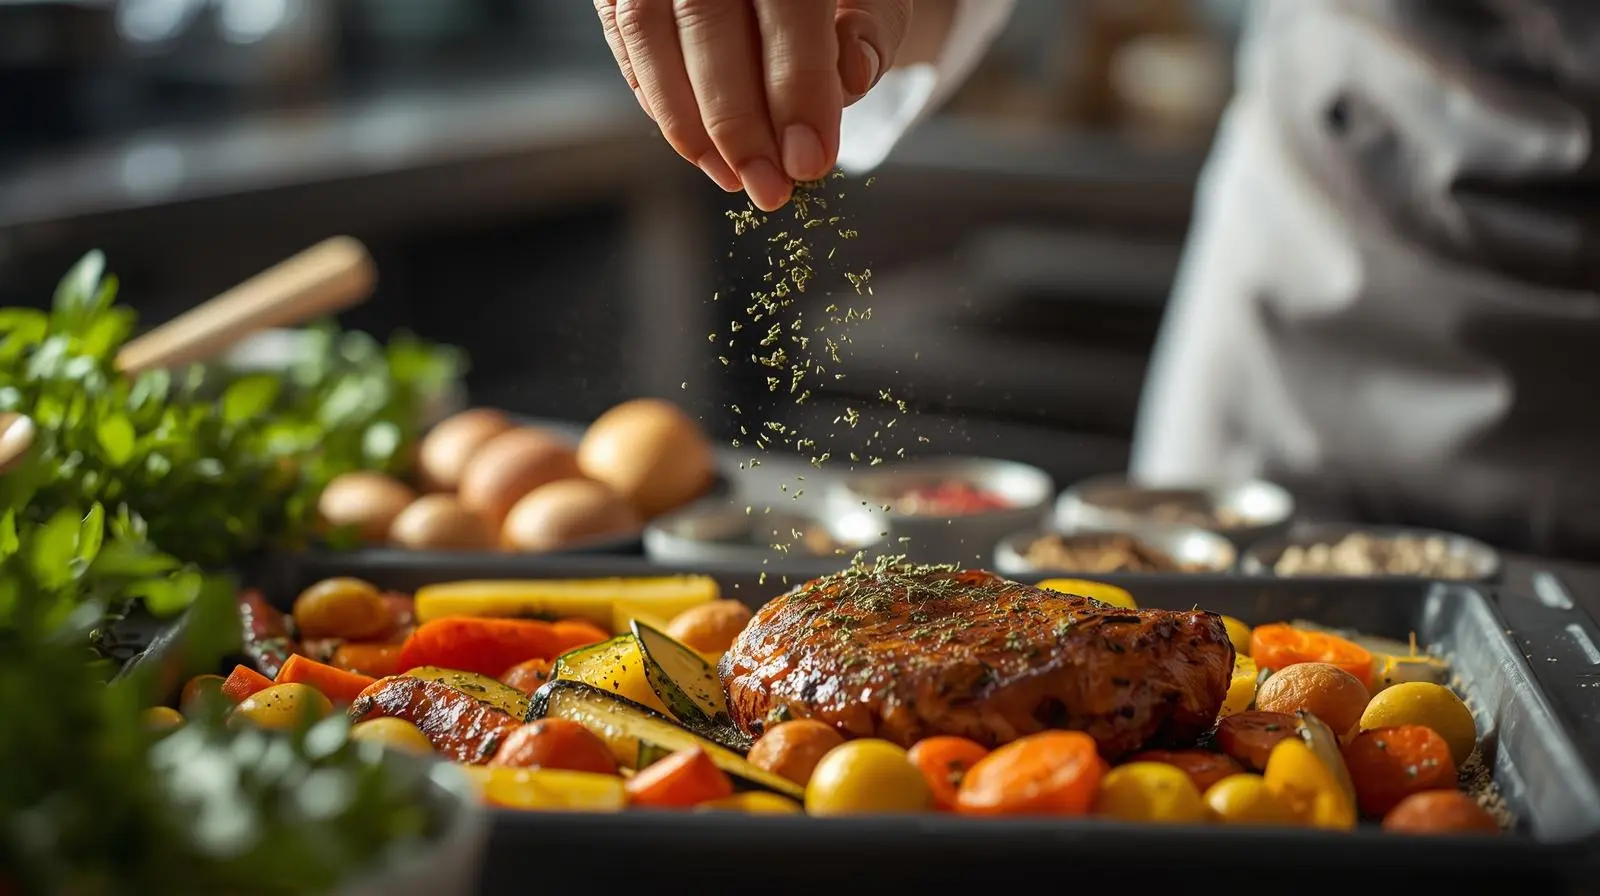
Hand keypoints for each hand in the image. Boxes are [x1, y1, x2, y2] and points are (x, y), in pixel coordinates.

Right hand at [595, 0, 913, 210]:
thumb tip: (853, 75)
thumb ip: (872, 31)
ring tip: (733, 178)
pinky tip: (699, 147)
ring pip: (649, 31)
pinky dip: (657, 99)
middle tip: (769, 188)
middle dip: (737, 121)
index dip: (796, 86)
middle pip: (709, 20)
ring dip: (689, 122)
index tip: (809, 161)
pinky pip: (625, 38)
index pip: (788, 5)